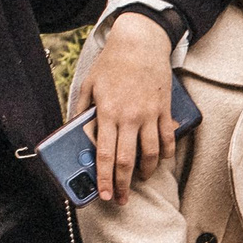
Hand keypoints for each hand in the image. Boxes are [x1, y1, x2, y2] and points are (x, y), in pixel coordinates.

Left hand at [84, 12, 177, 202]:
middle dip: (123, 184)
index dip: (104, 177)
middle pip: (128, 160)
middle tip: (121, 199)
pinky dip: (165, 154)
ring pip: (151, 154)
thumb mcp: (89, 84)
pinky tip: (159, 161)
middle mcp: (129, 117)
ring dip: (145, 172)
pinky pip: (167, 139)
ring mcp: (150, 114)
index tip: (104, 194)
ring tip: (139, 180)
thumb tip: (75, 132)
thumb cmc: (112, 63)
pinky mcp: (164, 110)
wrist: (140, 43)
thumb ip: (82, 110)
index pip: (105, 154)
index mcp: (107, 112)